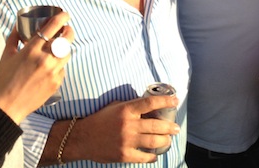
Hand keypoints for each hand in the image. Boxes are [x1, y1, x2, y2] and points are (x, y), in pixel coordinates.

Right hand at [0, 11, 73, 123]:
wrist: (7, 106)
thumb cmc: (4, 79)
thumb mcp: (6, 55)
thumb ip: (14, 37)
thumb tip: (19, 24)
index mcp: (32, 49)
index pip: (53, 27)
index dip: (62, 17)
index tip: (65, 14)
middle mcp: (45, 59)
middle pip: (67, 39)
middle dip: (69, 31)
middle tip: (65, 29)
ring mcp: (53, 72)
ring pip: (67, 53)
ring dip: (64, 48)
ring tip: (57, 47)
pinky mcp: (57, 83)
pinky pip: (63, 69)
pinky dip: (58, 65)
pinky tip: (50, 67)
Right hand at [63, 95, 179, 163]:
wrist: (83, 138)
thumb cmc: (100, 119)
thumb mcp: (115, 106)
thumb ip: (132, 106)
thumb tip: (150, 106)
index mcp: (126, 110)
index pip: (150, 103)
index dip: (165, 101)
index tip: (175, 100)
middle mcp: (128, 125)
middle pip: (156, 125)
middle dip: (170, 127)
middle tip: (176, 127)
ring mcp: (127, 141)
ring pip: (154, 141)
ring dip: (164, 141)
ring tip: (168, 140)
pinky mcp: (124, 155)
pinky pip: (144, 157)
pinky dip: (152, 156)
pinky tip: (155, 154)